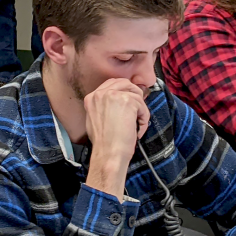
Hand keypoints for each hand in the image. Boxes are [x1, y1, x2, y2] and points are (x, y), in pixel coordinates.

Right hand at [82, 79, 149, 199]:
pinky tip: (138, 130)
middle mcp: (101, 93)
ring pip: (136, 95)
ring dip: (140, 110)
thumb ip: (103, 106)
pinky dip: (144, 118)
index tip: (129, 100)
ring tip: (137, 124)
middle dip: (134, 95)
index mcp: (91, 97)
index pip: (111, 83)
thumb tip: (119, 102)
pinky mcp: (127, 101)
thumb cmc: (103, 142)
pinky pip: (142, 106)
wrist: (108, 153)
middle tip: (138, 109)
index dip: (123, 91)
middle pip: (125, 83)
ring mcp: (114, 95)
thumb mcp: (95, 119)